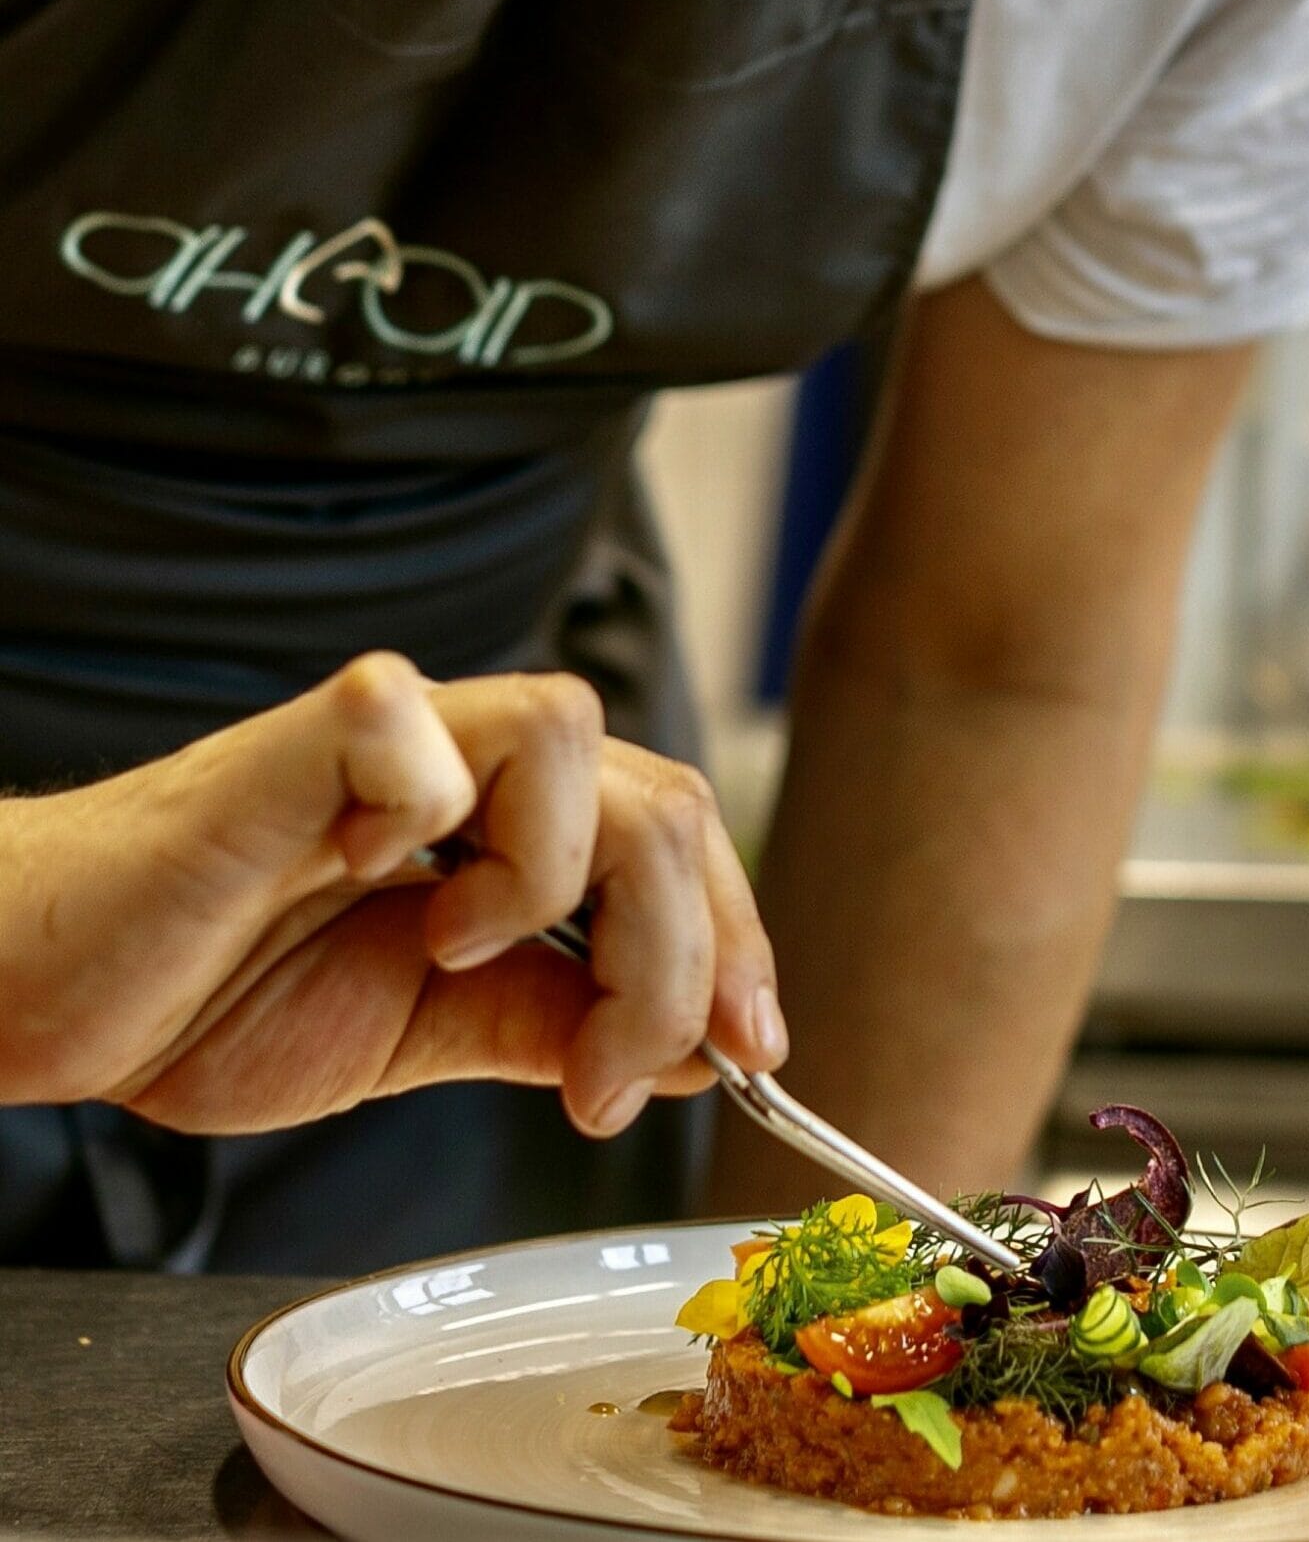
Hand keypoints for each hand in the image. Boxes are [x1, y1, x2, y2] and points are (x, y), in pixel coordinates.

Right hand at [0, 654, 785, 1138]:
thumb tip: (695, 1051)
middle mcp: (471, 764)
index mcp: (512, 828)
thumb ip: (551, 1022)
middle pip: (660, 799)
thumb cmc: (212, 994)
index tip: (755, 1057)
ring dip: (559, 874)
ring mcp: (393, 742)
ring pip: (572, 728)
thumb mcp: (424, 1034)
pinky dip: (426, 805)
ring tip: (468, 953)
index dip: (735, 944)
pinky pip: (416, 720)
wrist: (49, 991)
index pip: (680, 844)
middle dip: (681, 951)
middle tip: (621, 1071)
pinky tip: (376, 878)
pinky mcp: (302, 739)